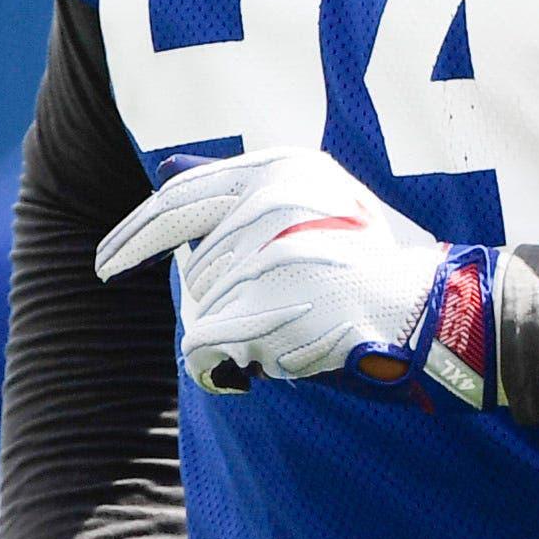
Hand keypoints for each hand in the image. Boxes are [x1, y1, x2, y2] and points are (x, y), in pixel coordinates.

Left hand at [93, 147, 501, 407]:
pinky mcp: (274, 305)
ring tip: (291, 332)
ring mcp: (274, 252)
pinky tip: (255, 370)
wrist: (433, 310)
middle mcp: (273, 201)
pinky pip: (204, 345)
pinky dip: (218, 367)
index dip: (133, 236)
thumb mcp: (315, 202)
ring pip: (199, 311)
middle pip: (191, 271)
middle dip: (220, 308)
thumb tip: (165, 169)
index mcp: (280, 167)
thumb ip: (239, 186)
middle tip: (278, 320)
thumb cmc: (372, 261)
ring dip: (233, 337)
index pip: (177, 201)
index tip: (105, 265)